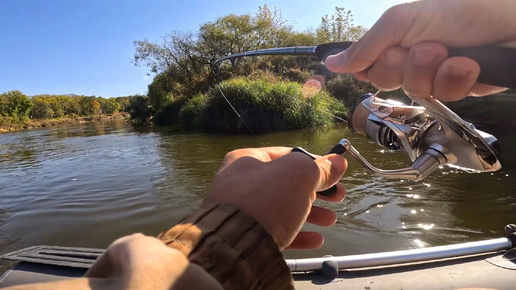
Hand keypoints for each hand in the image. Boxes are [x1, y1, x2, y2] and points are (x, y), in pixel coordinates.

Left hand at [203, 147, 346, 249]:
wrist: (236, 245)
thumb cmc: (268, 199)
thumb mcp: (299, 175)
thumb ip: (321, 168)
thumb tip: (339, 162)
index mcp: (247, 160)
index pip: (286, 155)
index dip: (314, 162)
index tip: (334, 172)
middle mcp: (240, 184)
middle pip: (286, 184)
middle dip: (316, 191)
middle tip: (339, 197)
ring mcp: (241, 212)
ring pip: (283, 209)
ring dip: (311, 213)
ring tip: (331, 220)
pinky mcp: (245, 238)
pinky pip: (276, 232)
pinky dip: (298, 234)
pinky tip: (316, 240)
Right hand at [325, 0, 515, 100]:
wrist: (509, 24)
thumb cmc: (458, 12)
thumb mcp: (402, 21)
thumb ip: (365, 46)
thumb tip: (329, 62)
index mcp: (395, 41)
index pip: (366, 65)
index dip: (369, 67)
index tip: (377, 60)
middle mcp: (411, 59)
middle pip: (386, 81)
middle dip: (404, 65)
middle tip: (424, 46)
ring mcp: (433, 75)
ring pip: (414, 90)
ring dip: (432, 69)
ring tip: (450, 51)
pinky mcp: (456, 89)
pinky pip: (442, 95)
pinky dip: (455, 78)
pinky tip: (467, 63)